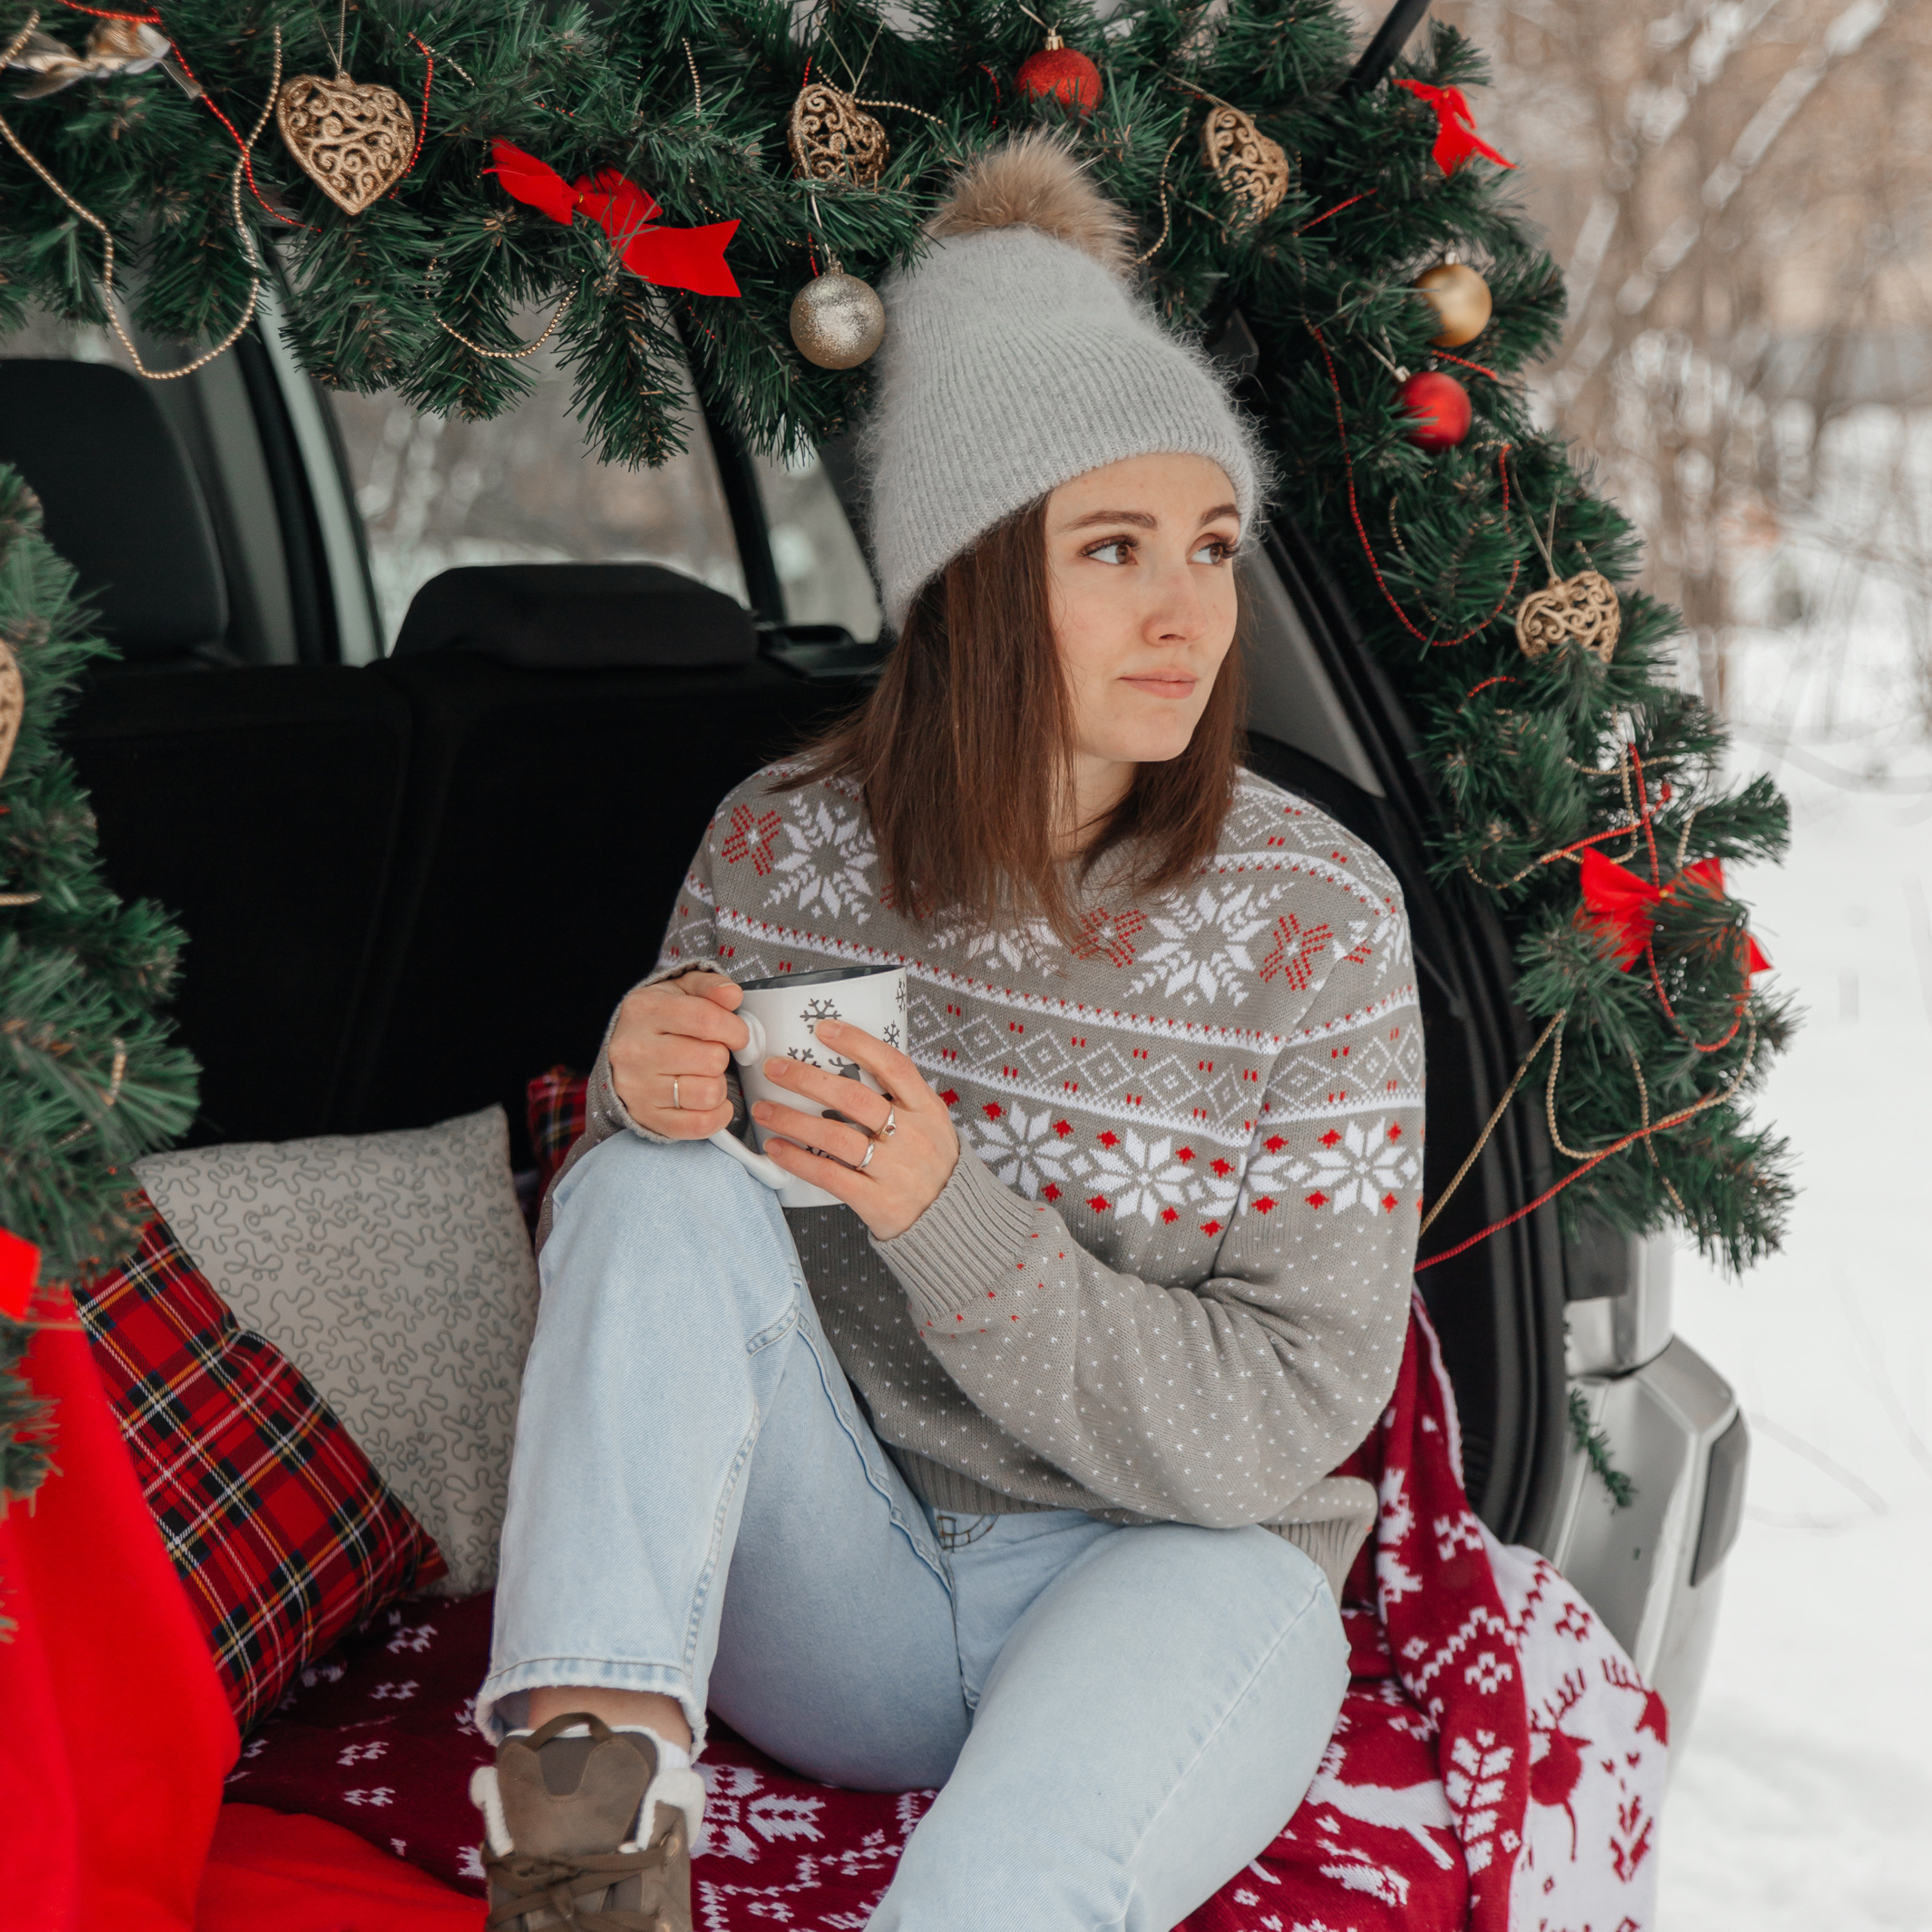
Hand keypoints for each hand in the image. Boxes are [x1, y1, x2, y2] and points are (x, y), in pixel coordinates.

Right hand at [607, 970, 748, 1139]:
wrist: (625, 1051)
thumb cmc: (659, 1020)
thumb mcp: (681, 990)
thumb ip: (710, 986)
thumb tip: (732, 995)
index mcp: (644, 1010)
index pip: (706, 1020)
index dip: (735, 1029)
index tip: (738, 1034)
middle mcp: (635, 1050)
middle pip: (711, 1059)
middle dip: (723, 1056)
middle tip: (713, 1054)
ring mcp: (637, 1087)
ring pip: (708, 1093)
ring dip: (719, 1086)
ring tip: (706, 1075)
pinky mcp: (646, 1116)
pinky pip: (699, 1125)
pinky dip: (717, 1115)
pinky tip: (711, 1101)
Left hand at [751, 1019, 959, 1240]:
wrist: (951, 1222)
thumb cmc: (931, 1163)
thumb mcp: (931, 1122)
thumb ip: (900, 1097)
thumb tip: (849, 1062)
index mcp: (927, 1109)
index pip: (893, 1065)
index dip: (857, 1043)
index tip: (823, 1029)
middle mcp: (913, 1136)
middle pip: (854, 1099)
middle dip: (807, 1080)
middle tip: (774, 1068)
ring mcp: (895, 1170)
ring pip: (835, 1137)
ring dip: (792, 1120)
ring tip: (763, 1110)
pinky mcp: (876, 1201)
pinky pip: (829, 1176)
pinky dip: (797, 1160)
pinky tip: (776, 1148)